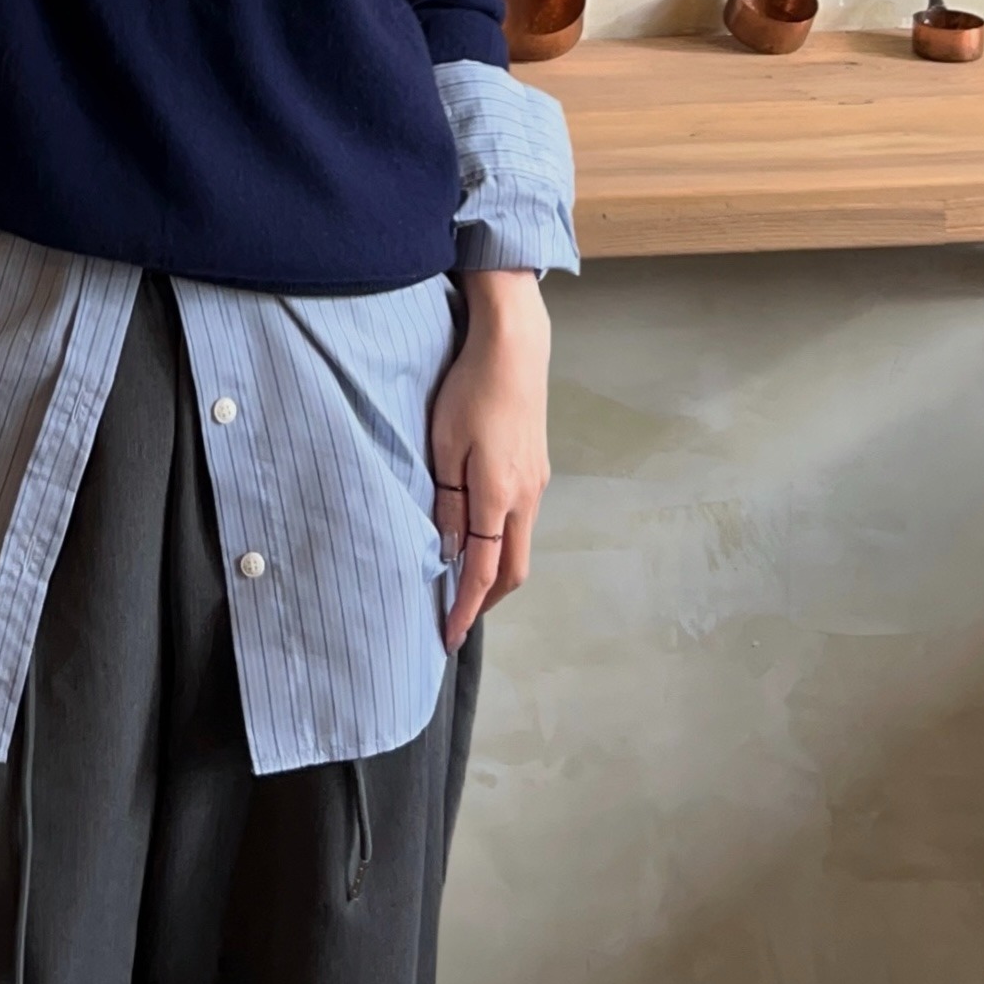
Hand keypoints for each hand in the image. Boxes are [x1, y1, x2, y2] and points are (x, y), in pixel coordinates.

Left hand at [430, 269, 551, 651]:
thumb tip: (447, 550)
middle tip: (458, 616)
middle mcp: (527, 497)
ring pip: (520, 545)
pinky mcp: (538, 467)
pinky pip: (522, 520)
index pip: (483, 571)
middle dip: (487, 600)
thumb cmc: (471, 391)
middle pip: (513, 569)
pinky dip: (503, 542)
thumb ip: (447, 503)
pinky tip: (482, 535)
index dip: (466, 609)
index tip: (449, 636)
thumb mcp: (444, 447)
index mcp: (499, 497)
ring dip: (496, 571)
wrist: (515, 346)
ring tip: (465, 581)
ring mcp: (537, 482)